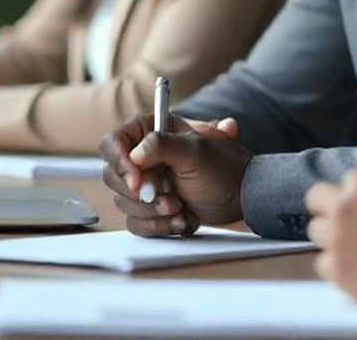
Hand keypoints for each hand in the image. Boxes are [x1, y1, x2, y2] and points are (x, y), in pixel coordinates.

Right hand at [98, 113, 246, 236]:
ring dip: (152, 211)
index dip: (119, 162)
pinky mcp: (150, 210)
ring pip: (124, 203)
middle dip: (141, 193)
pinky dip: (158, 226)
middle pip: (113, 176)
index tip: (136, 182)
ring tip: (181, 208)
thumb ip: (162, 145)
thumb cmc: (223, 167)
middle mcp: (143, 157)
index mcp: (151, 131)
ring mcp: (146, 185)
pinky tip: (183, 221)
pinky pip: (137, 223)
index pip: (114, 143)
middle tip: (169, 198)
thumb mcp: (196, 150)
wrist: (243, 196)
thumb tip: (133, 155)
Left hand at [305, 144, 356, 306]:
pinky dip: (338, 267)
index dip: (356, 190)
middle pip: (316, 198)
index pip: (346, 177)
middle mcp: (345, 206)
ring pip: (316, 231)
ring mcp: (338, 239)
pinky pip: (322, 264)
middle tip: (352, 220)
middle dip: (330, 206)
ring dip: (332, 235)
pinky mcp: (337, 269)